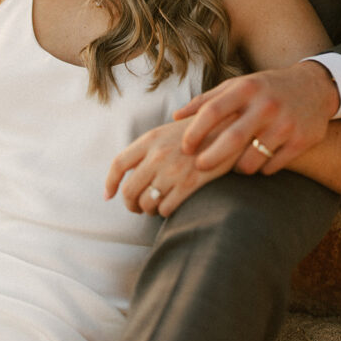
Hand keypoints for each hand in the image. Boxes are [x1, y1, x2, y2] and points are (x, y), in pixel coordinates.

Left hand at [105, 118, 238, 217]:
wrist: (232, 127)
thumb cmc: (202, 129)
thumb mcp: (172, 129)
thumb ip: (152, 145)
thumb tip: (135, 162)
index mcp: (150, 139)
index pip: (119, 164)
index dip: (110, 182)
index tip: (109, 195)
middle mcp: (157, 155)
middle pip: (130, 190)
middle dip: (131, 204)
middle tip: (137, 208)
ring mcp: (173, 171)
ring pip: (147, 203)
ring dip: (149, 210)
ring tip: (155, 208)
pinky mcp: (190, 184)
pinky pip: (166, 208)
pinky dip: (165, 212)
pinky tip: (171, 208)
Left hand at [173, 61, 339, 175]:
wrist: (314, 86)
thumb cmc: (265, 88)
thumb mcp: (237, 86)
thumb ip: (206, 100)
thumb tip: (175, 116)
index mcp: (246, 89)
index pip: (213, 111)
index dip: (195, 132)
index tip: (185, 147)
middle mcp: (266, 105)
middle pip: (232, 139)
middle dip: (211, 158)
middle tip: (198, 167)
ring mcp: (286, 124)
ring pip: (252, 159)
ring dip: (238, 168)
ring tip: (233, 165)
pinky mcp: (302, 140)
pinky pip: (273, 166)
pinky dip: (261, 169)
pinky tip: (258, 162)